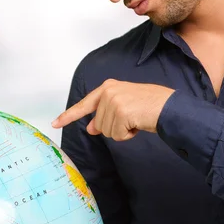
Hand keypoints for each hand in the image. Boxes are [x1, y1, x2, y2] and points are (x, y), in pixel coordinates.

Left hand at [51, 79, 175, 140]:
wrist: (169, 106)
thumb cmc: (150, 105)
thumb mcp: (124, 106)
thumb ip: (105, 114)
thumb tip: (90, 128)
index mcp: (108, 87)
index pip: (85, 104)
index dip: (69, 115)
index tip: (55, 124)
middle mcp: (108, 91)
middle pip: (99, 124)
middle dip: (115, 127)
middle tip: (132, 118)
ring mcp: (113, 102)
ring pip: (107, 132)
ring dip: (122, 131)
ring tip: (137, 119)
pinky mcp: (120, 113)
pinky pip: (117, 136)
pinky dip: (128, 135)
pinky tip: (139, 124)